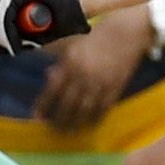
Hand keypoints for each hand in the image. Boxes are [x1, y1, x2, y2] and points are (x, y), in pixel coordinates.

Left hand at [36, 12, 148, 128]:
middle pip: (67, 104)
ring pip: (84, 110)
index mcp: (70, 64)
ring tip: (69, 132)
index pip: (52, 91)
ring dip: (75, 123)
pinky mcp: (116, 86)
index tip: (37, 117)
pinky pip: (104, 108)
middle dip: (59, 120)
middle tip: (53, 129)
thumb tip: (48, 76)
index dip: (43, 106)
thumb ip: (61, 63)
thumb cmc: (97, 37)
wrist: (127, 32)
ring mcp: (100, 83)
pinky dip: (95, 118)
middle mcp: (83, 75)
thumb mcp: (74, 47)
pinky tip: (89, 124)